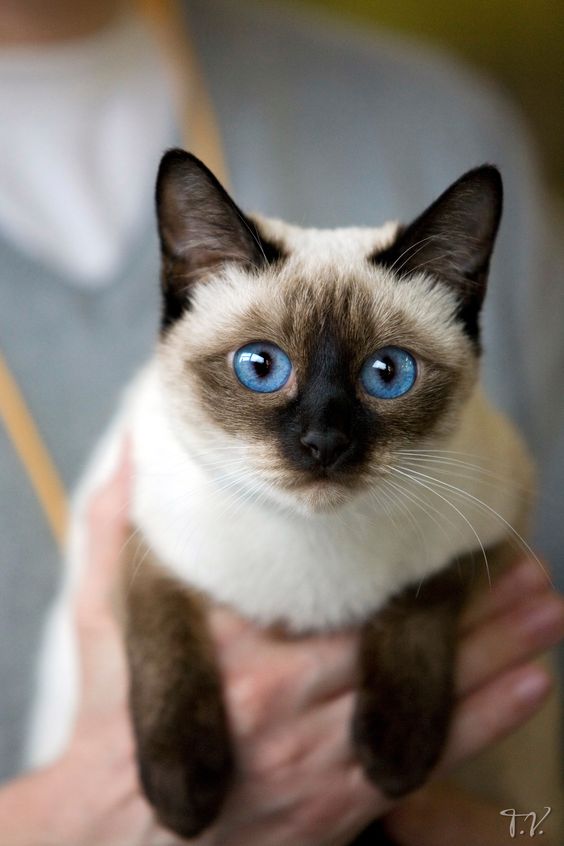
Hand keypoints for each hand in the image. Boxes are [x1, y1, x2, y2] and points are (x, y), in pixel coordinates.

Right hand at [0, 449, 560, 845]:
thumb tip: (131, 449)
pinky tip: (530, 685)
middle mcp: (284, 698)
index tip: (443, 524)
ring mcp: (316, 755)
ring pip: (420, 694)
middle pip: (392, 640)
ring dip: (491, 652)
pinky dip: (481, 720)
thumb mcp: (104, 622)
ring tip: (544, 609)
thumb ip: (114, 532)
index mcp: (233, 647)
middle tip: (525, 564)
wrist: (120, 837)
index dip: (393, 559)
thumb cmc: (116, 723)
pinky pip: (420, 755)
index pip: (330, 593)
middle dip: (465, 605)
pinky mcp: (337, 802)